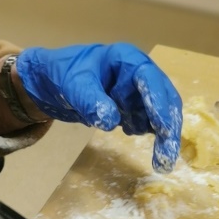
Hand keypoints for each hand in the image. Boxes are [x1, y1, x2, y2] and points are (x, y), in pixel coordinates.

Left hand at [15, 44, 181, 171]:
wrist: (51, 83)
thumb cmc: (63, 74)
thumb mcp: (73, 85)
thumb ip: (90, 100)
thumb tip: (110, 121)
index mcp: (127, 60)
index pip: (149, 80)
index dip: (159, 102)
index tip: (163, 128)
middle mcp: (138, 75)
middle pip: (163, 99)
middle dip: (167, 127)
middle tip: (167, 157)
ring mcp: (137, 92)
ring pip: (157, 114)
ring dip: (160, 135)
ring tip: (157, 158)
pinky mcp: (132, 108)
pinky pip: (145, 121)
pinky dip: (142, 131)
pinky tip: (127, 131)